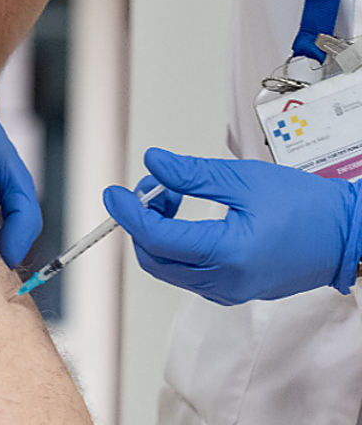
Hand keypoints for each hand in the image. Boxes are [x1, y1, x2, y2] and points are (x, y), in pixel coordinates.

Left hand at [103, 147, 361, 304]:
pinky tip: (184, 215)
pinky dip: (176, 244)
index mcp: (228, 254)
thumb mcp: (242, 179)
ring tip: (170, 194)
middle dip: (141, 222)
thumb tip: (153, 164)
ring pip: (169, 267)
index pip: (158, 238)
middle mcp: (225, 281)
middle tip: (151, 187)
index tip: (114, 193)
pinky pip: (189, 271)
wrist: (345, 235)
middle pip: (156, 259)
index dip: (128, 213)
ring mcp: (230, 289)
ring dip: (157, 232)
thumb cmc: (304, 207)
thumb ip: (192, 174)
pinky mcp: (235, 287)